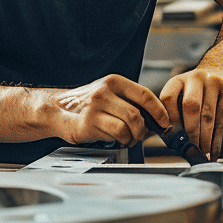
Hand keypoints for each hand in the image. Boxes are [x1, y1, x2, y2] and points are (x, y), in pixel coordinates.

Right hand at [48, 74, 168, 146]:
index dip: (159, 111)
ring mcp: (96, 107)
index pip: (145, 95)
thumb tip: (156, 117)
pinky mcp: (89, 123)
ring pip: (128, 125)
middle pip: (137, 114)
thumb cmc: (87, 105)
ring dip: (132, 137)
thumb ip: (130, 100)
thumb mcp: (109, 93)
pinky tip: (116, 139)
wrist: (57, 110)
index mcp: (114, 81)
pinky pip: (115, 134)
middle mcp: (105, 91)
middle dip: (143, 130)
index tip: (165, 123)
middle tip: (141, 136)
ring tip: (128, 138)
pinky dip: (120, 140)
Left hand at [160, 66, 222, 159]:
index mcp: (178, 80)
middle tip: (191, 149)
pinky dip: (217, 138)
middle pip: (191, 106)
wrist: (222, 73)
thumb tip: (174, 143)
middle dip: (191, 131)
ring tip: (203, 153)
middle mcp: (196, 78)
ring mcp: (215, 82)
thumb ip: (176, 115)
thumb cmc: (197, 92)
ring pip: (208, 115)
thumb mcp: (183, 95)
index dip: (169, 118)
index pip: (169, 98)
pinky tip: (213, 149)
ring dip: (205, 139)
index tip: (170, 135)